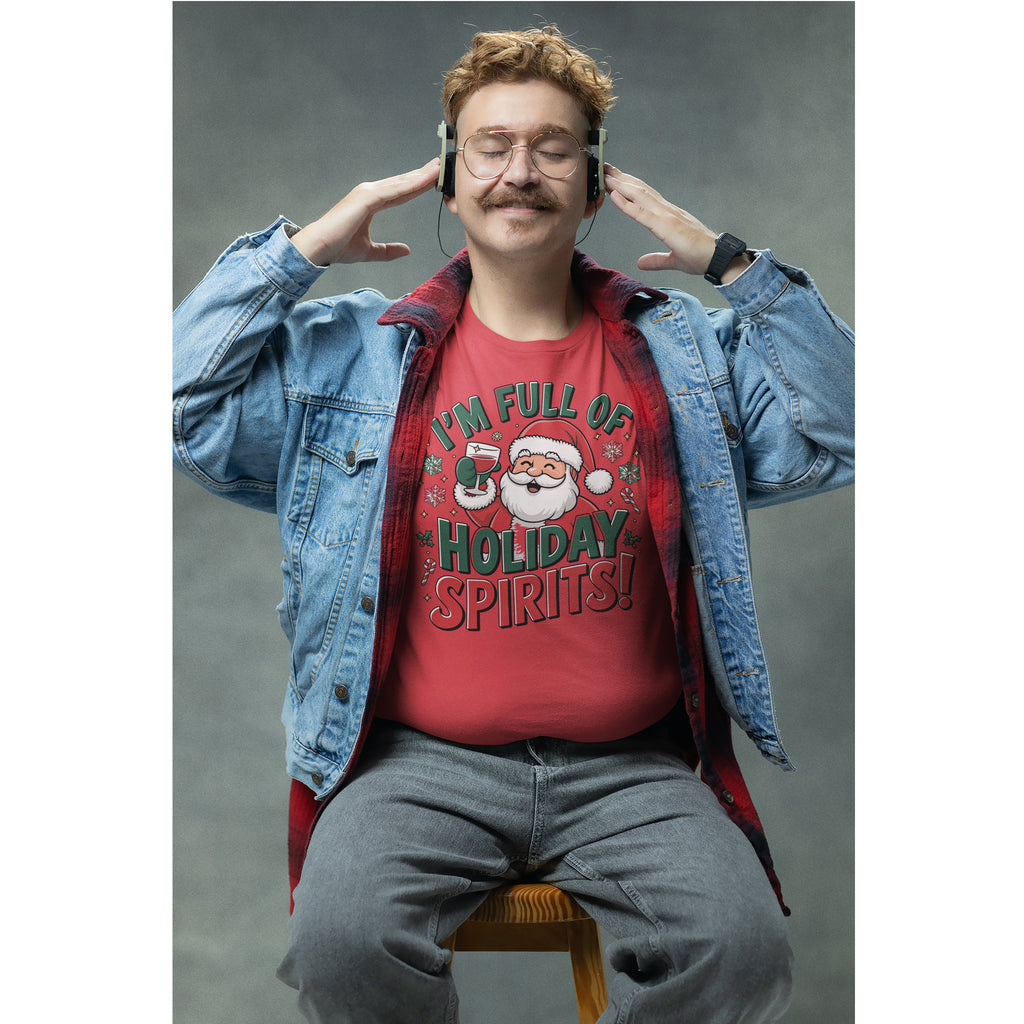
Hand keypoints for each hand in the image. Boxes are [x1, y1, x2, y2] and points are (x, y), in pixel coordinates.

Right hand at [290, 158, 440, 266]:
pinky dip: (410, 185)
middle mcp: (370, 193)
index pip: (400, 192)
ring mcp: (367, 193)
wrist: (319, 248)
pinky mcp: (366, 198)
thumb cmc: (338, 248)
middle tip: (441, 166)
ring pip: (400, 183)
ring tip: (438, 169)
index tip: (433, 180)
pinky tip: (424, 181)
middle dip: (422, 175)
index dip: (417, 186)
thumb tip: (406, 250)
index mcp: (371, 203)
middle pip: (402, 183)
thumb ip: (388, 250)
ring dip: (419, 176)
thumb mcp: (370, 251)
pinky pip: (393, 191)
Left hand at [604, 164, 748, 280]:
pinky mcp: (666, 226)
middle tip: (604, 167)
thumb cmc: (701, 257)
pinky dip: (627, 203)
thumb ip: (656, 260)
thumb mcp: (673, 260)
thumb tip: (641, 263)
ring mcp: (666, 216)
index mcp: (668, 217)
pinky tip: (614, 195)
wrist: (718, 259)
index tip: (615, 179)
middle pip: (640, 190)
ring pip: (639, 195)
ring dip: (620, 185)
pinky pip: (642, 213)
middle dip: (621, 178)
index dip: (629, 187)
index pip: (645, 197)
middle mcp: (666, 211)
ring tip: (604, 175)